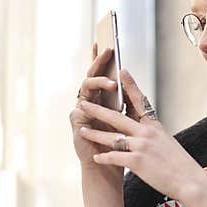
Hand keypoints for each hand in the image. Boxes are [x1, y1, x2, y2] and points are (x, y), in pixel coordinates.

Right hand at [70, 44, 121, 173]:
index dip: (100, 58)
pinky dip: (89, 106)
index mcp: (102, 98)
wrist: (110, 167)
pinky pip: (80, 110)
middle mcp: (90, 102)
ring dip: (98, 83)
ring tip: (113, 83)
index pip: (100, 73)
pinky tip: (94, 102)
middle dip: (99, 62)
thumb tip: (130, 77)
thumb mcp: (128, 118)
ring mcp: (81, 111)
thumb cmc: (120, 143)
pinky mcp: (77, 124)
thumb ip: (128, 99)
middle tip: (108, 49)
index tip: (105, 40)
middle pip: (92, 76)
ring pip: (86, 89)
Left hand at [76, 69, 206, 201]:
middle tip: (83, 103)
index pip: (140, 101)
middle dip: (98, 110)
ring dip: (95, 134)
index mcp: (155, 126)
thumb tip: (145, 130)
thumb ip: (154, 135)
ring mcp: (141, 146)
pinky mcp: (137, 162)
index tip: (122, 70)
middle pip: (117, 118)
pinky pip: (114, 157)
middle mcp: (147, 133)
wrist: (189, 180)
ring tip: (82, 131)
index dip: (130, 85)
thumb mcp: (168, 142)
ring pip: (112, 137)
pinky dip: (104, 158)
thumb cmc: (180, 165)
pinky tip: (96, 158)